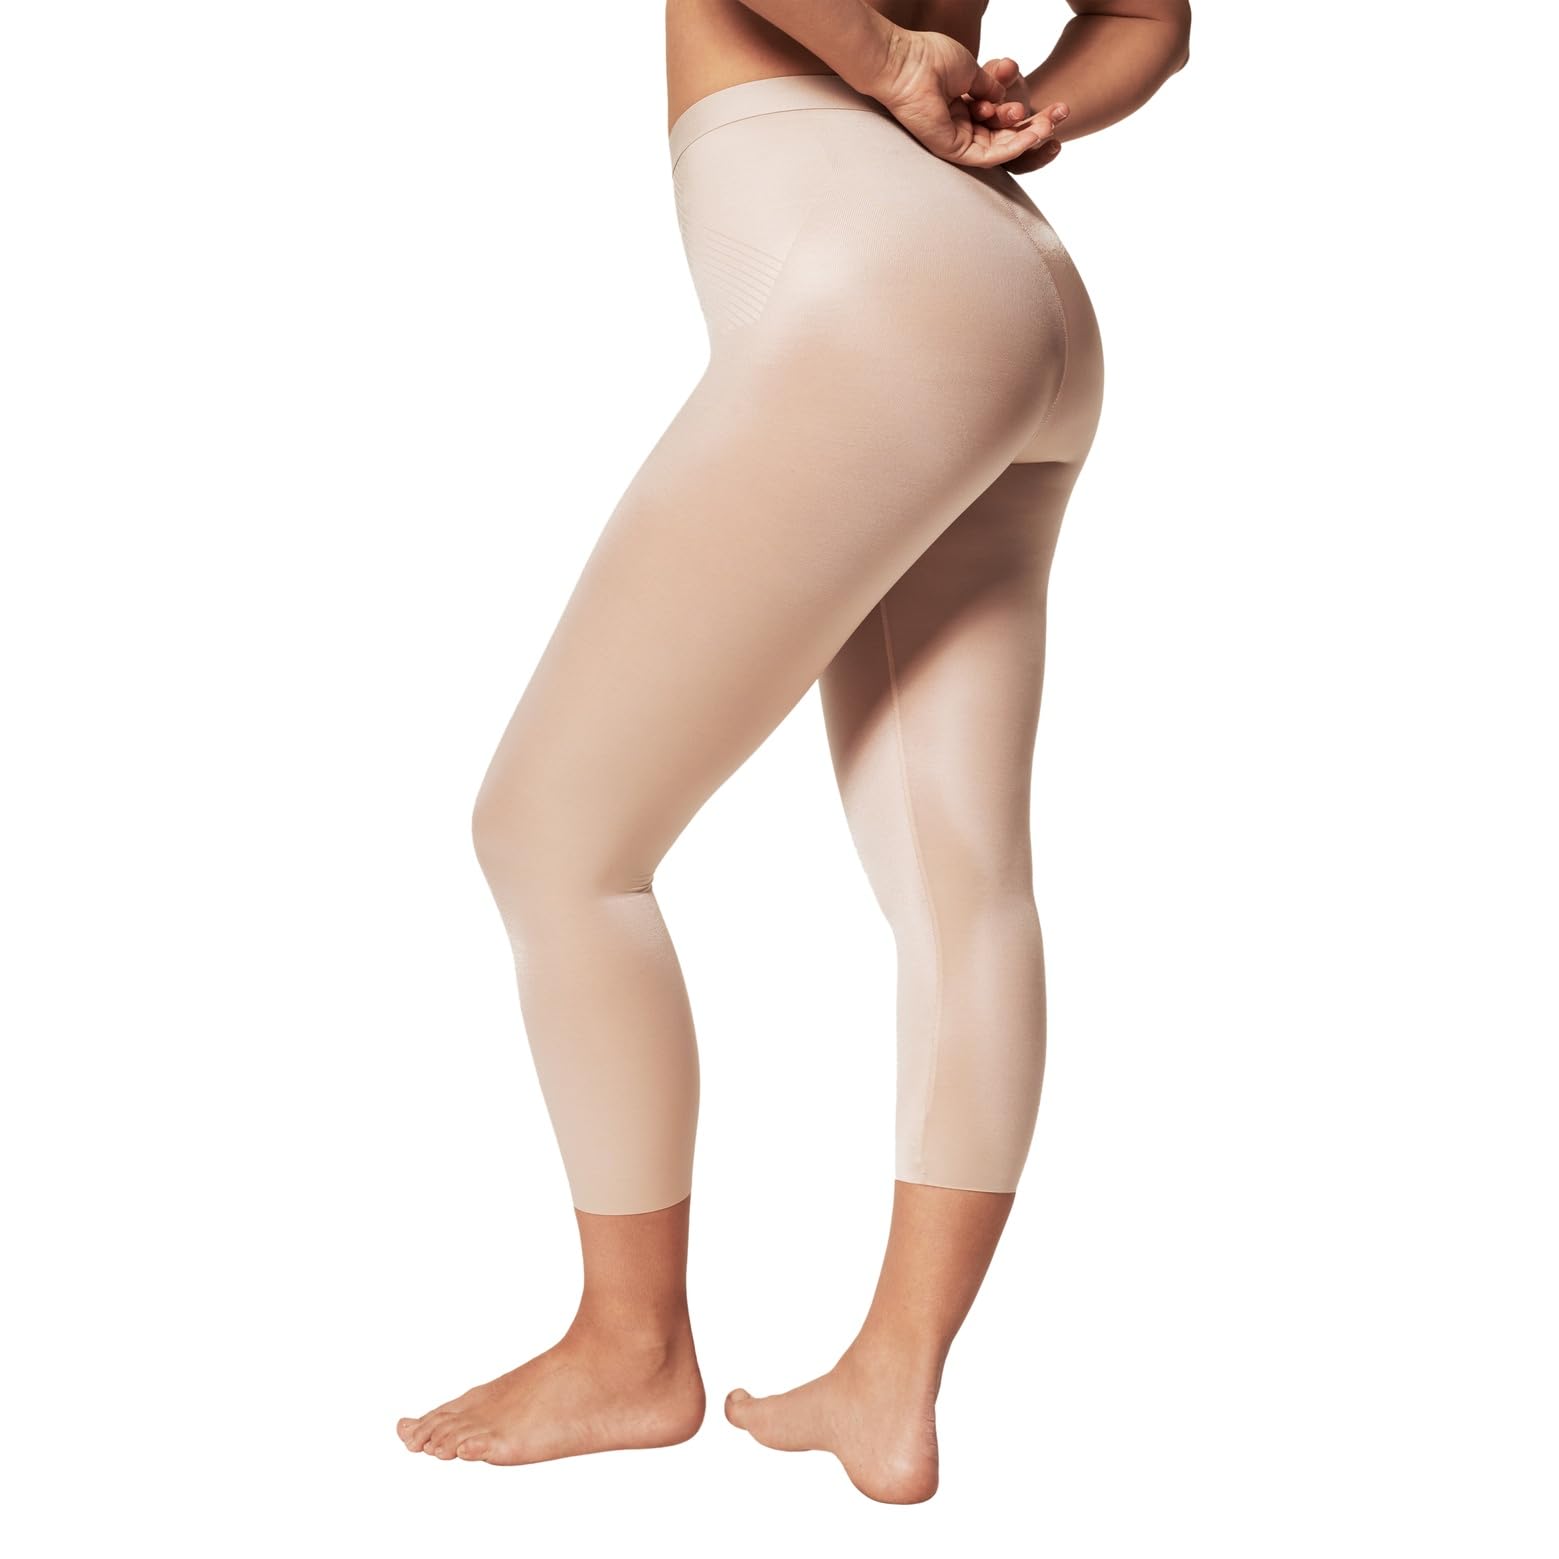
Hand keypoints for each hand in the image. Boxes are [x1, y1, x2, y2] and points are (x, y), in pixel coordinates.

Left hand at [869, 28, 1055, 168]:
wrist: (904, 62)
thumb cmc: (928, 59)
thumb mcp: (969, 71)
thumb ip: (988, 87)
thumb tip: (1004, 96)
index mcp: (962, 109)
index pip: (1002, 120)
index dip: (1028, 115)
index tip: (1052, 106)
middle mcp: (960, 128)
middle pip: (1005, 136)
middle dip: (1035, 128)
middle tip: (1060, 116)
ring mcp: (956, 141)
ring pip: (1000, 149)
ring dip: (1028, 139)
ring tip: (1050, 125)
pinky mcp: (952, 150)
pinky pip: (988, 156)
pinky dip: (1011, 147)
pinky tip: (1031, 136)